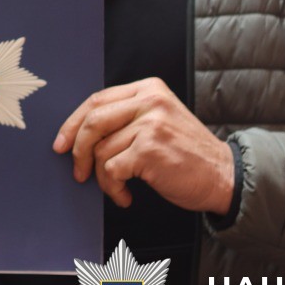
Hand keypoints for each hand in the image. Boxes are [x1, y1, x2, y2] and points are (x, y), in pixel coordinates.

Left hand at [53, 78, 234, 213]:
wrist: (223, 176)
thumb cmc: (186, 154)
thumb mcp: (160, 120)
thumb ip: (127, 117)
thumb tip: (79, 133)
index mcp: (149, 88)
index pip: (97, 100)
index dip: (73, 123)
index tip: (61, 142)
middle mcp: (149, 101)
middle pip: (92, 121)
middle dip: (77, 149)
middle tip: (77, 171)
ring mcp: (150, 124)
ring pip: (101, 150)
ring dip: (102, 177)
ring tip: (116, 188)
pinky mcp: (149, 149)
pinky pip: (111, 169)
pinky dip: (113, 188)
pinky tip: (126, 195)